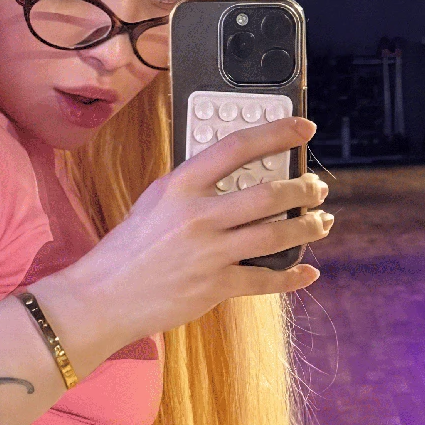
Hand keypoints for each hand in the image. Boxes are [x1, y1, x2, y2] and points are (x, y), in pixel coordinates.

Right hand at [68, 116, 332, 340]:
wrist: (103, 295)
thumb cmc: (130, 248)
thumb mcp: (156, 201)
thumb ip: (194, 187)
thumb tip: (239, 176)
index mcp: (181, 184)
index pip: (237, 147)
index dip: (277, 134)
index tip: (303, 129)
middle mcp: (198, 215)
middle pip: (268, 195)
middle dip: (303, 190)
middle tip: (316, 188)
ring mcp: (209, 252)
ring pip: (275, 236)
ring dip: (307, 228)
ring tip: (321, 223)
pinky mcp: (214, 286)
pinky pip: (265, 280)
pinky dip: (291, 277)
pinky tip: (307, 272)